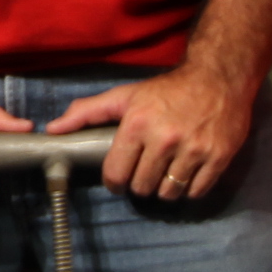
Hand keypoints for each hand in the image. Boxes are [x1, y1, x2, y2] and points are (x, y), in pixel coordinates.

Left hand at [55, 61, 252, 202]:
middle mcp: (165, 139)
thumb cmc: (167, 90)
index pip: (116, 174)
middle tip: (145, 171)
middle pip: (142, 187)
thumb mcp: (124, 96)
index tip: (119, 178)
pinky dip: (189, 188)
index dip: (114, 181)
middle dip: (139, 184)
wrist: (217, 78)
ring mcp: (194, 150)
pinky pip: (196, 192)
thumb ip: (86, 112)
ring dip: (164, 188)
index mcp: (138, 124)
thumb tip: (53, 129)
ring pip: (169, 193)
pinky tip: (185, 172)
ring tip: (165, 172)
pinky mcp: (218, 157)